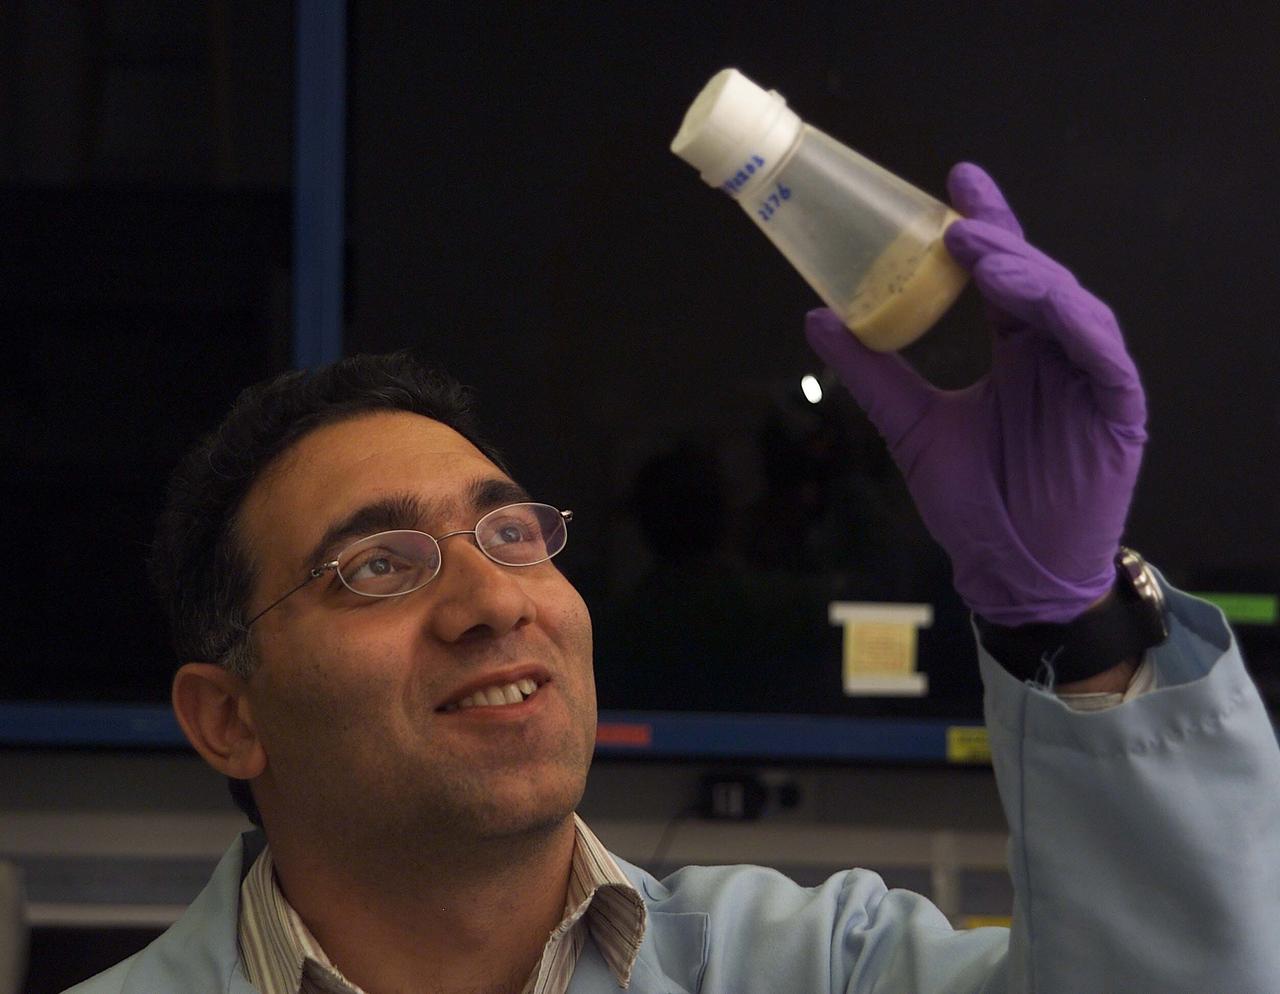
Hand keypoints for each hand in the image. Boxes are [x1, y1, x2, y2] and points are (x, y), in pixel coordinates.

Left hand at [804, 162, 1146, 625]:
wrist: (1008, 572)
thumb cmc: (973, 502)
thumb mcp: (911, 426)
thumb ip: (871, 372)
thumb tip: (817, 316)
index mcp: (1017, 352)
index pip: (1001, 276)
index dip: (985, 226)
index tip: (954, 182)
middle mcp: (1056, 355)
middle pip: (1035, 279)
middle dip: (1000, 240)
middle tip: (956, 214)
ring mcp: (1090, 378)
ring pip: (1068, 306)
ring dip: (1025, 273)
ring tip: (977, 249)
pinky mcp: (1118, 408)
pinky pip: (1099, 352)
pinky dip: (1067, 319)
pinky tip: (1028, 297)